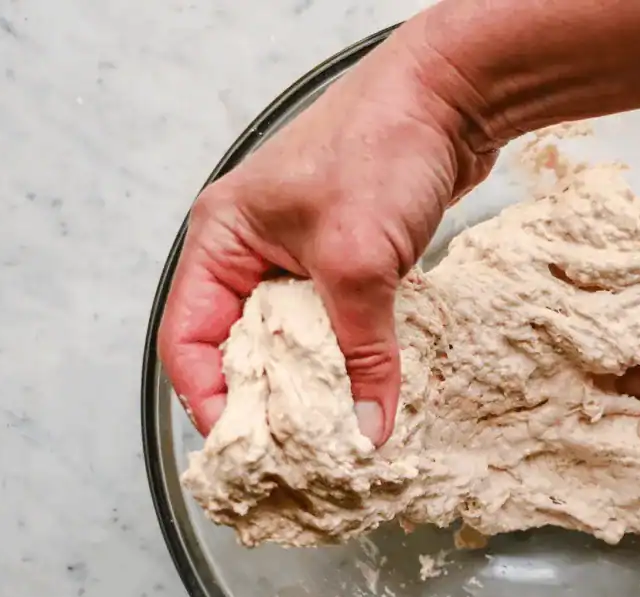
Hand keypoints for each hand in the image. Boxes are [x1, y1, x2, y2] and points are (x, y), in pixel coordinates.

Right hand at [157, 33, 494, 444]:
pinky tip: (371, 392)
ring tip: (336, 436)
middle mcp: (253, 249)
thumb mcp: (361, 260)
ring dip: (315, 384)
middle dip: (266, 401)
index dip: (209, 397)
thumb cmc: (383, 149)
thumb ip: (363, 350)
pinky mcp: (348, 258)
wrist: (451, 98)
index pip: (189, 337)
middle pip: (241, 345)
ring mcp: (301, 253)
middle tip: (294, 455)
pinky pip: (338, 323)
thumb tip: (368, 428)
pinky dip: (351, 357)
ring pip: (295, 339)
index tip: (245, 445)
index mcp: (224, 239)